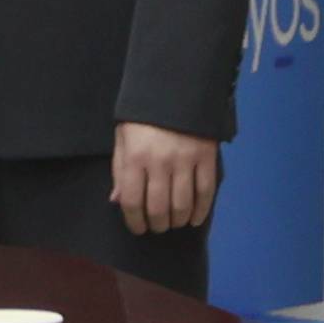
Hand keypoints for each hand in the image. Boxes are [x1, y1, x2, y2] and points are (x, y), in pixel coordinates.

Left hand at [110, 120, 221, 236]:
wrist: (175, 93)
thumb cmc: (142, 120)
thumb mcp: (122, 141)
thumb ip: (119, 171)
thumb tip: (117, 202)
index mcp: (134, 158)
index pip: (132, 201)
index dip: (134, 221)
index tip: (138, 229)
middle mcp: (159, 163)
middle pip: (158, 207)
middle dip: (157, 224)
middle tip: (157, 227)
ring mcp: (185, 161)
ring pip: (182, 203)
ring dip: (177, 220)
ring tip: (173, 223)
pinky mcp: (206, 158)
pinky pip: (206, 191)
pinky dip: (201, 210)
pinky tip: (195, 219)